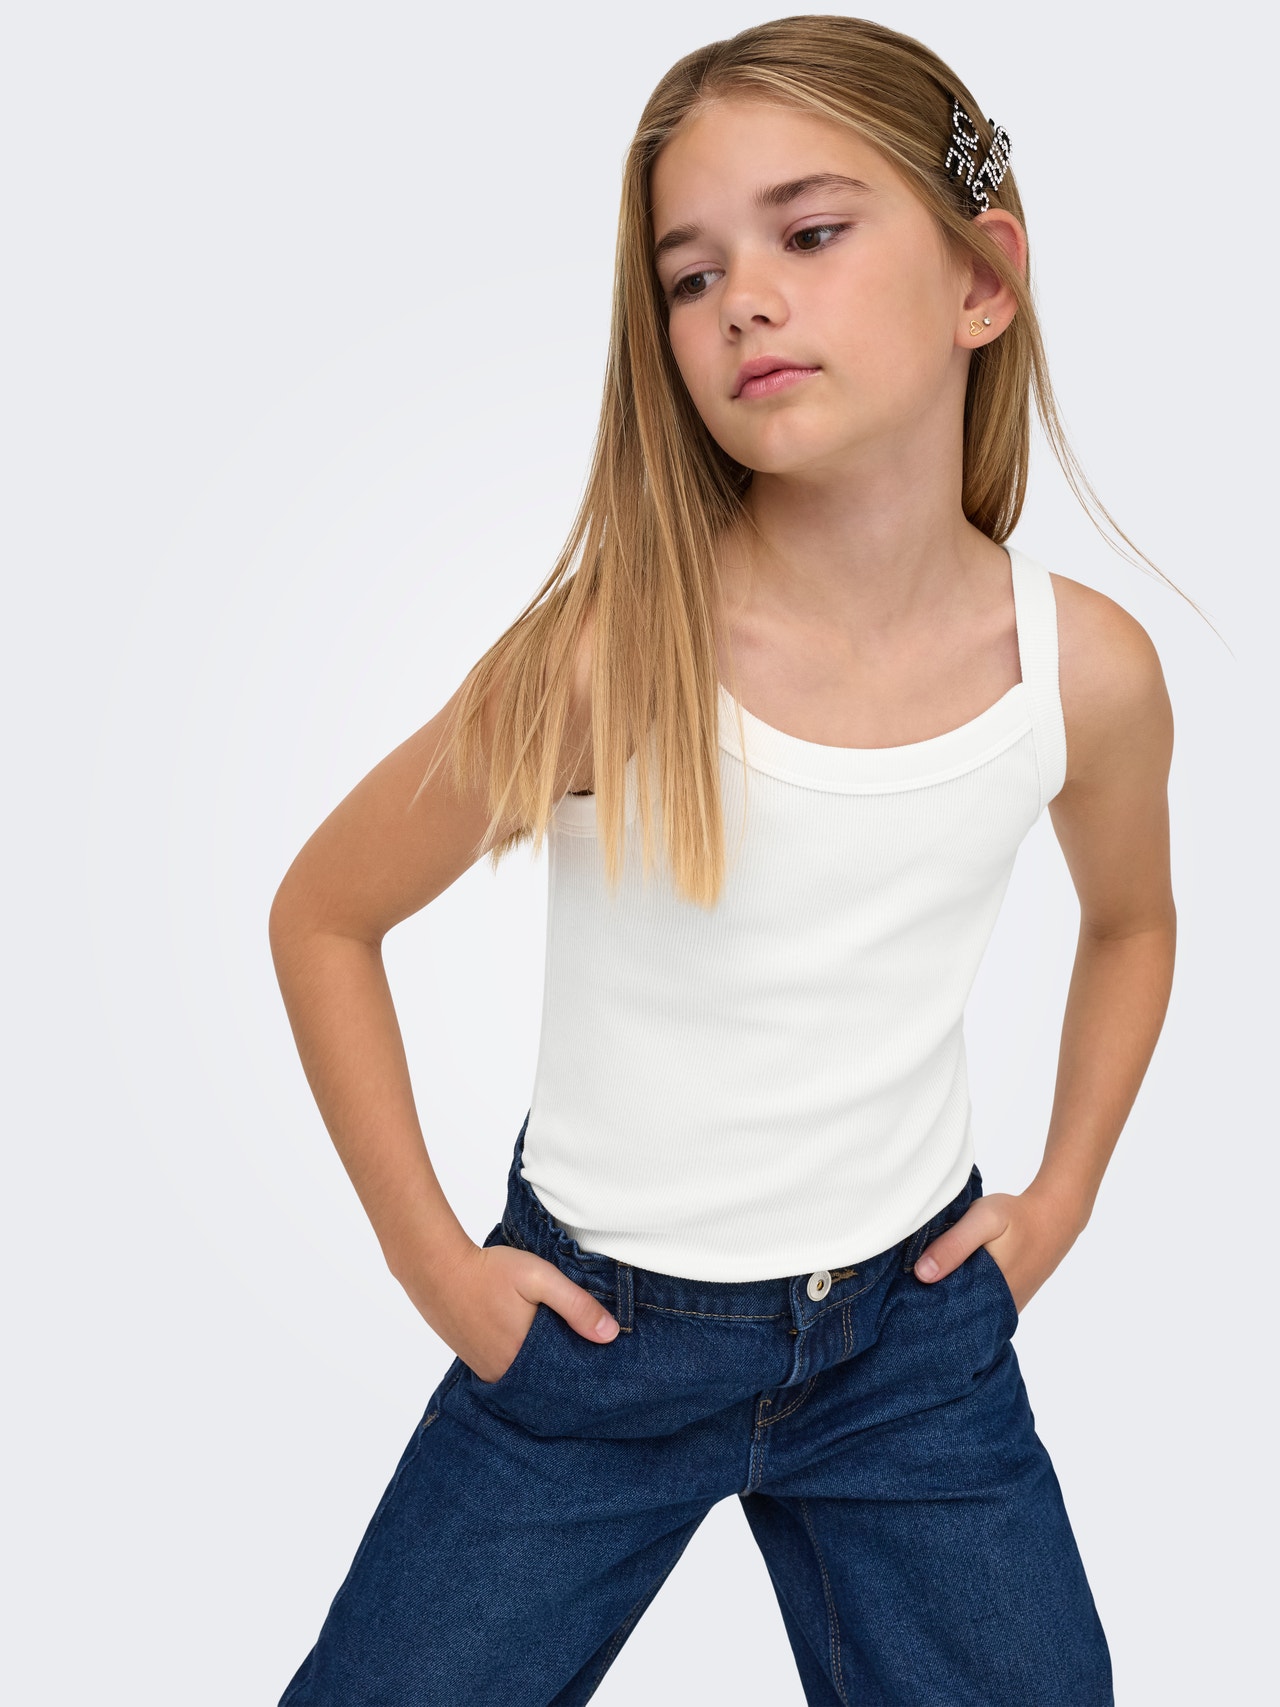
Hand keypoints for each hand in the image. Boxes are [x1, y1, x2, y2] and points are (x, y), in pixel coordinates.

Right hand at [401, 1239, 620, 1383]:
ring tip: (563, 1346)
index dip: (586, 1369)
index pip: (567, 1378)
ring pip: (529, 1378)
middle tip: (587, 1351)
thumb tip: (610, 1335)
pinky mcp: (477, 1363)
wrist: (437, 1269)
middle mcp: (505, 1375)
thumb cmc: (490, 1271)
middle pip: (548, 1381)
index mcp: (525, 1359)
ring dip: (545, 1366)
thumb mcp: (540, 1278)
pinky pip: (510, 1373)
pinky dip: (525, 1363)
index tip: (604, 1360)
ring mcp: (488, 1371)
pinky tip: (533, 1344)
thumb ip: (576, 1305)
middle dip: (567, 1370)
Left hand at [912, 1188, 1080, 1314]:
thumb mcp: (983, 1220)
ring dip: (944, 1300)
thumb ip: (954, 1245)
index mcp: (987, 1294)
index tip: (896, 1296)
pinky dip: (961, 1296)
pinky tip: (944, 1282)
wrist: (1053, 1218)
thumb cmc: (1015, 1217)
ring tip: (916, 1288)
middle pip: (953, 1315)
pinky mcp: (1006, 1302)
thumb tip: (922, 1274)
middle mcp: (996, 1310)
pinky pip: (977, 1306)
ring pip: (964, 1311)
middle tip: (901, 1292)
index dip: (919, 1306)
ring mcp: (1003, 1308)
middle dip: (928, 1305)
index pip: (944, 1313)